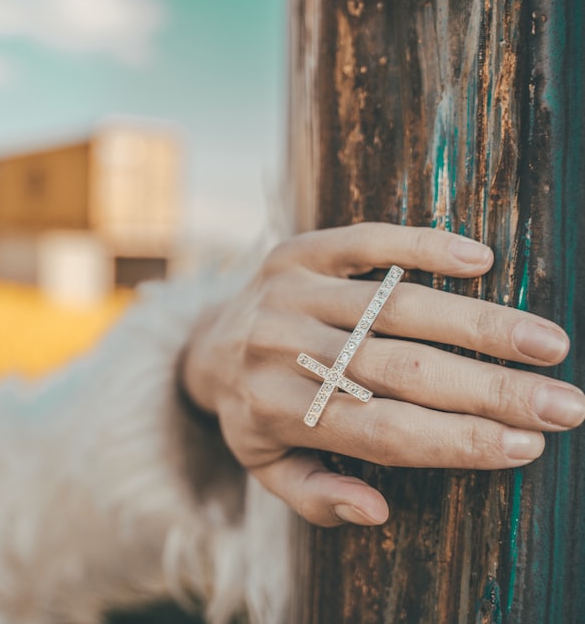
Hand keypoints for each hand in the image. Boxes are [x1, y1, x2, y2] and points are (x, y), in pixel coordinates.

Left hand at [181, 223, 581, 526]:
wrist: (205, 343)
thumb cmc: (255, 413)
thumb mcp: (267, 467)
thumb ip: (314, 495)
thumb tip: (377, 511)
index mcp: (281, 411)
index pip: (382, 431)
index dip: (456, 441)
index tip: (526, 446)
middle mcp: (285, 350)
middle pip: (401, 372)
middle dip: (491, 391)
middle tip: (566, 405)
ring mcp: (290, 294)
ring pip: (396, 309)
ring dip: (479, 324)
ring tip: (547, 342)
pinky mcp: (297, 251)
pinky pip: (364, 243)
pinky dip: (421, 247)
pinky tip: (481, 259)